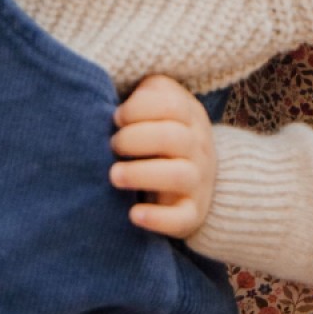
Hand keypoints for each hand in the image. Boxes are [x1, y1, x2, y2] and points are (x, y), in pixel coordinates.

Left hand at [111, 74, 216, 238]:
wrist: (200, 179)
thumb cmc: (162, 135)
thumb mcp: (160, 106)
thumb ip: (145, 94)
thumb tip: (120, 105)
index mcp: (190, 116)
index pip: (171, 105)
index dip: (138, 108)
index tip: (117, 118)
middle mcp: (198, 147)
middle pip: (173, 138)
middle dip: (135, 139)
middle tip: (113, 146)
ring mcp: (198, 181)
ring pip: (178, 176)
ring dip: (141, 174)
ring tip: (114, 176)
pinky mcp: (193, 213)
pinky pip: (180, 218)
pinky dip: (157, 219)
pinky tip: (133, 214)